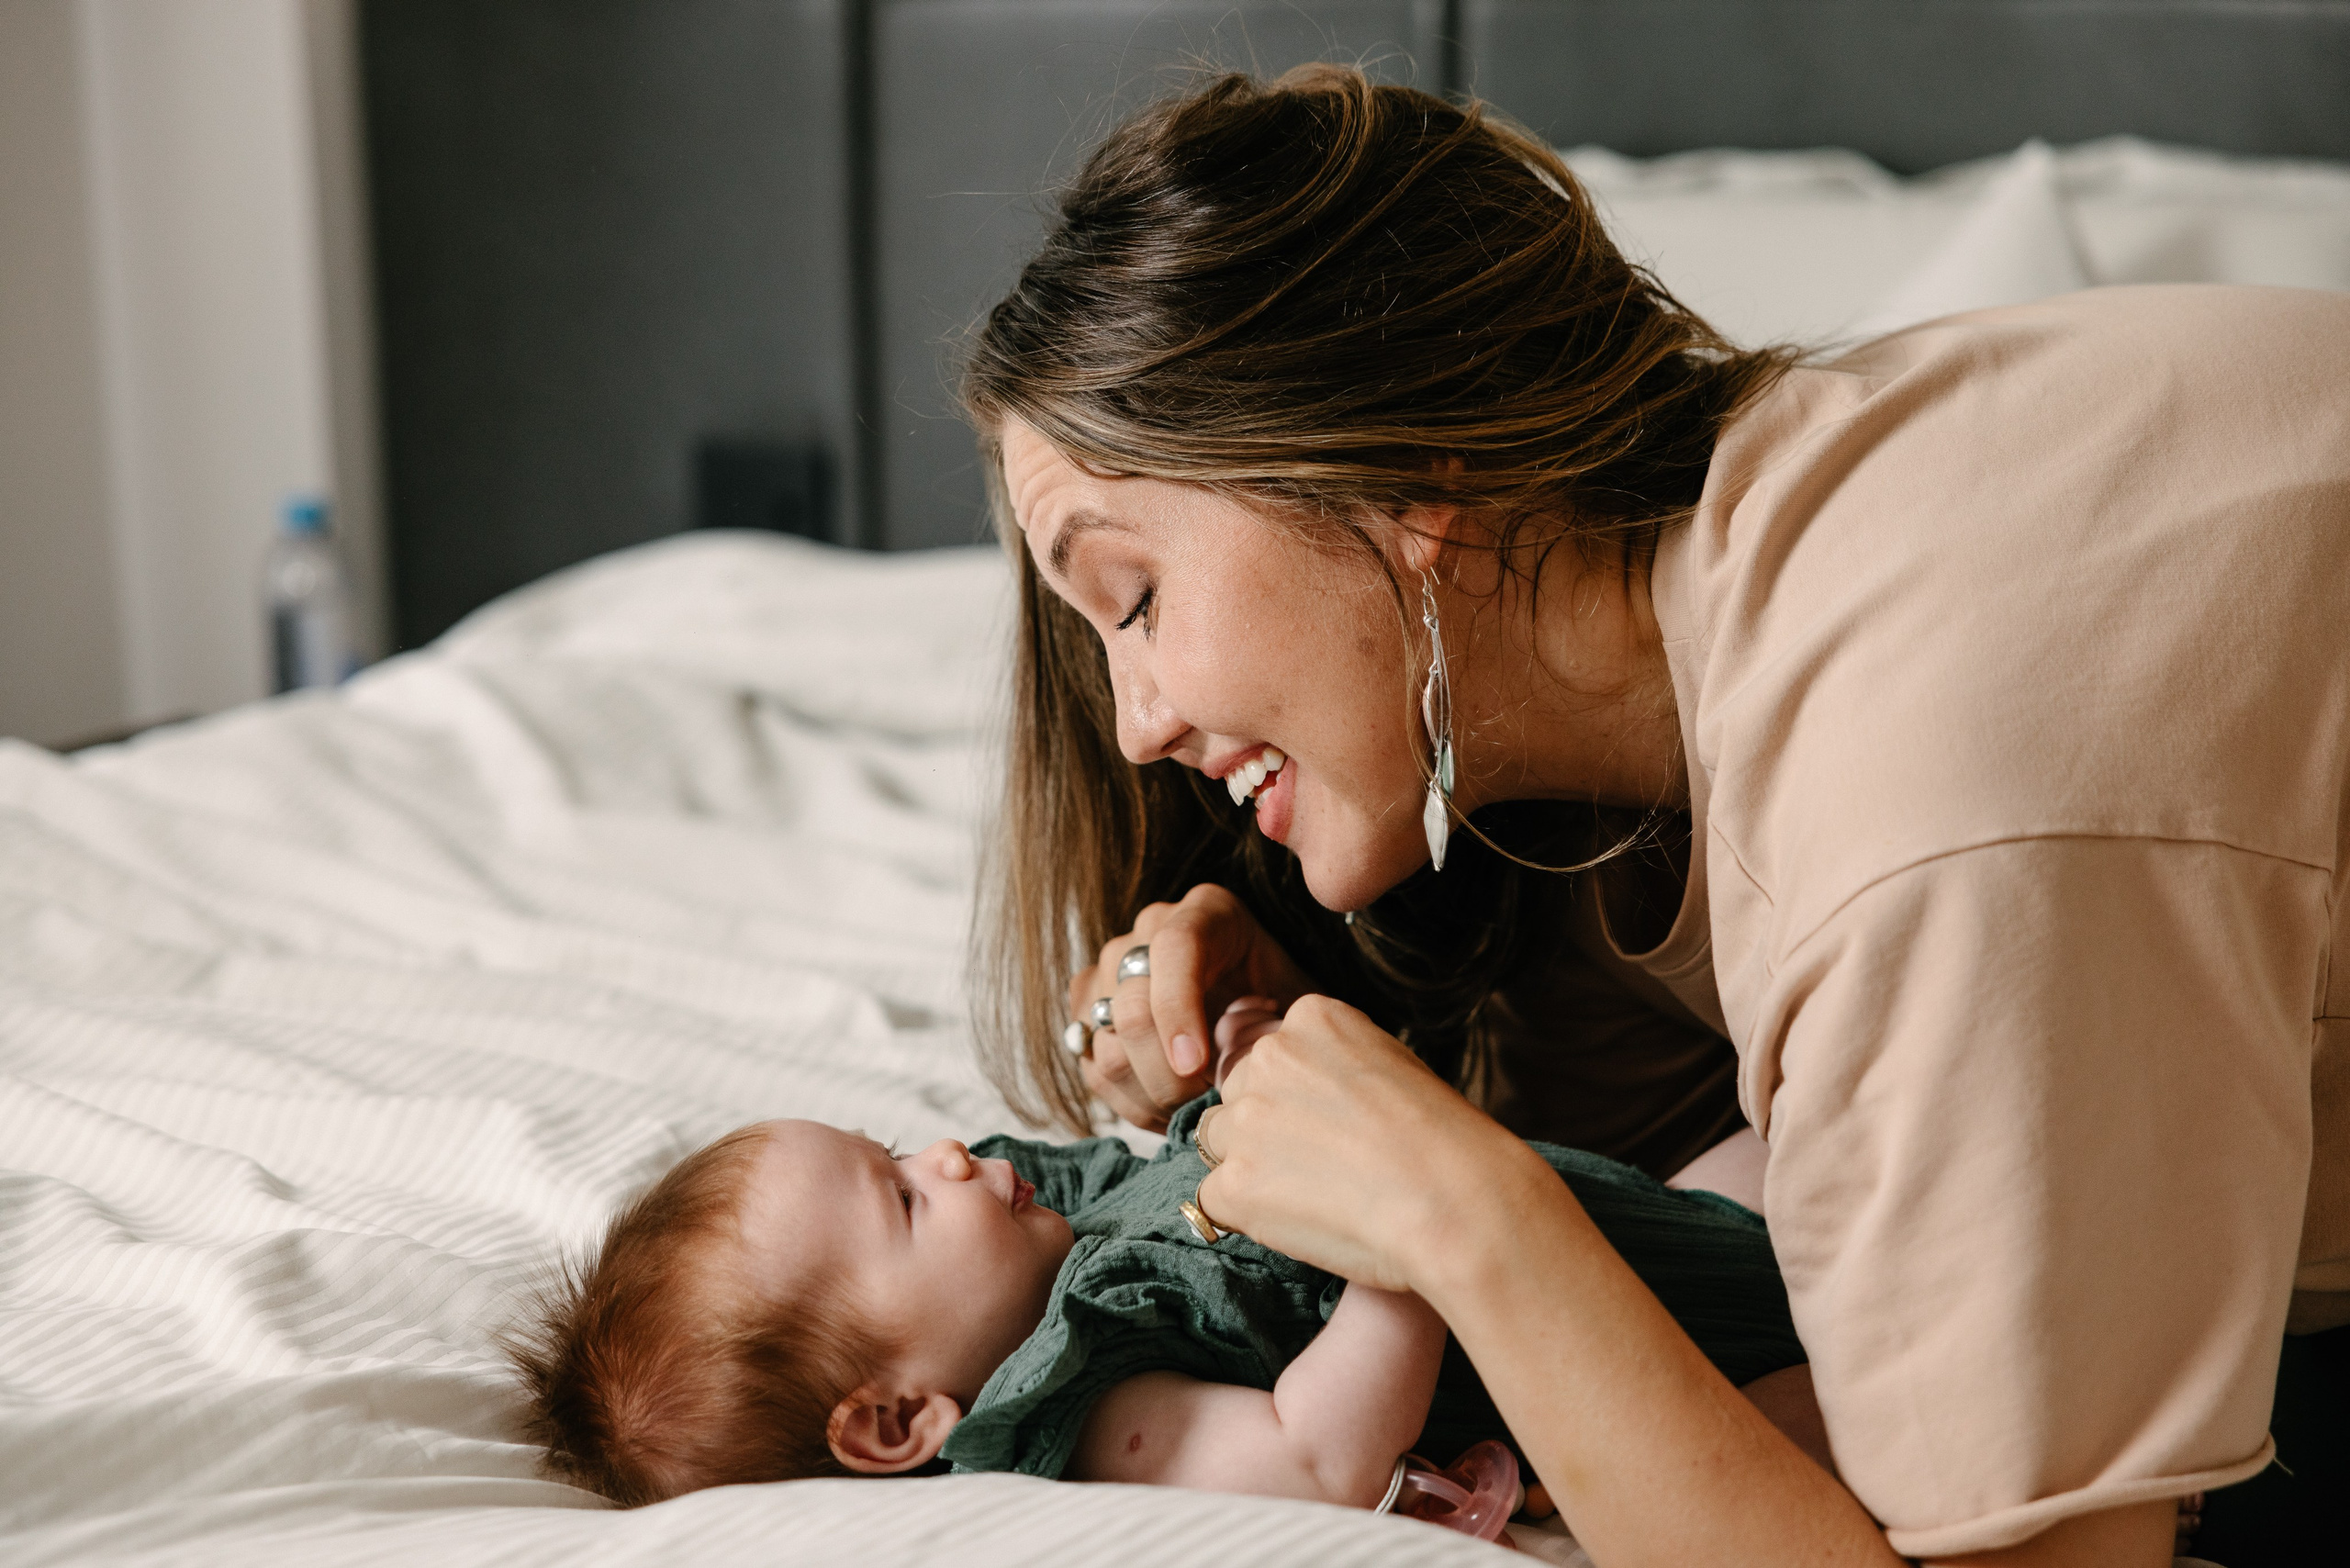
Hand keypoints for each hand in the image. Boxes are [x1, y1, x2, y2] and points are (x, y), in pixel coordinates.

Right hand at [1069, 884, 1316, 1131]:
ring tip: (1196, 1114)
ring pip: (1107, 1046)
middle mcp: (1149, 929)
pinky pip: (1093, 1069)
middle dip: (1170, 1075)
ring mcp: (1111, 968)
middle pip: (1131, 1007)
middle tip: (1210, 1108)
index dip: (1178, 1011)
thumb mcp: (1301, 1004)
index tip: (1197, 1066)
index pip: (1174, 949)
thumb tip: (1244, 1070)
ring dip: (1152, 1096)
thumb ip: (1281, 1026)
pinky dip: (1133, 1104)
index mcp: (1209, 912)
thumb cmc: (1284, 1006)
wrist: (1256, 1005)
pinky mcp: (1089, 1010)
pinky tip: (1171, 1111)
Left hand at [1196, 995, 1545, 1292]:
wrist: (1458, 1201)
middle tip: (1328, 1169)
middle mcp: (1270, 1056)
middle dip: (1270, 1130)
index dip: (1304, 1100)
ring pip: (1220, 1143)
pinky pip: (1215, 1200)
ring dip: (1252, 1170)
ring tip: (1316, 1198)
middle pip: (1241, 1094)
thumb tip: (1308, 1105)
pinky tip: (1303, 1225)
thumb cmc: (1446, 1144)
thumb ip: (1337, 1071)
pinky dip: (1248, 1217)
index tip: (1344, 1127)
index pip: (1276, 1056)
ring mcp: (1246, 1119)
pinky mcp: (1233, 1183)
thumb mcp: (1394, 1069)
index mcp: (1313, 1018)